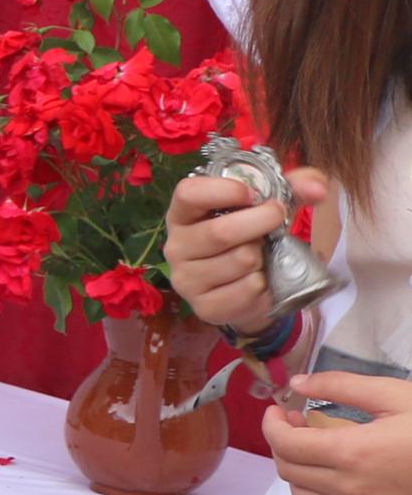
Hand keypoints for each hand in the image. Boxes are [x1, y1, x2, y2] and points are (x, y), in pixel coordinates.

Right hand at [167, 164, 320, 334]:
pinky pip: (249, 289)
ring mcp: (186, 279)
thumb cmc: (250, 239)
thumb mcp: (267, 206)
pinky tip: (259, 280)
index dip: (223, 190)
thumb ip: (293, 188)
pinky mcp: (204, 306)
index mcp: (183, 214)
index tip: (253, 194)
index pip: (188, 193)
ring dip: (264, 257)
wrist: (243, 289)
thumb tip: (317, 189)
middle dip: (262, 222)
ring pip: (241, 261)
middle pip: (220, 232)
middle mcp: (176, 246)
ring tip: (262, 257)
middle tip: (278, 219)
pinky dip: (265, 283)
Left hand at [272, 375, 411, 494]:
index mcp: (353, 452)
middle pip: (289, 470)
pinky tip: (332, 478)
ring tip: (314, 449)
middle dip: (283, 444)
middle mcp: (351, 488)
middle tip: (296, 424)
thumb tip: (298, 383)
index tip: (278, 410)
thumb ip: (342, 385)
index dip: (273, 424)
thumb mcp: (396, 395)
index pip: (286, 444)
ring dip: (298, 471)